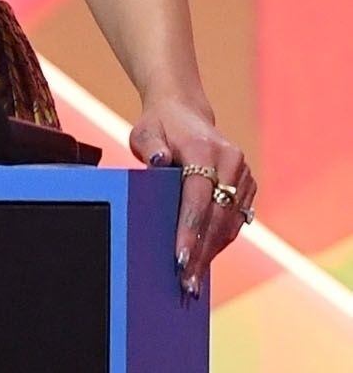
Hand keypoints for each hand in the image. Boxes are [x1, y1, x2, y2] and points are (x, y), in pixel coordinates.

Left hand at [130, 96, 256, 299]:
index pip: (198, 197)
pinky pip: (236, 218)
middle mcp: (230, 159)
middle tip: (187, 282)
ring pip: (230, 221)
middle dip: (202, 252)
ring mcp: (242, 171)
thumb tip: (157, 161)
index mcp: (204, 148)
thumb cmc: (159, 125)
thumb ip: (150, 146)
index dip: (190, 231)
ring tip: (194, 279)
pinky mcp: (248, 183)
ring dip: (213, 251)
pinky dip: (221, 240)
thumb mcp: (145, 131)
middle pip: (217, 216)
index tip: (180, 260)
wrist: (184, 110)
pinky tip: (206, 258)